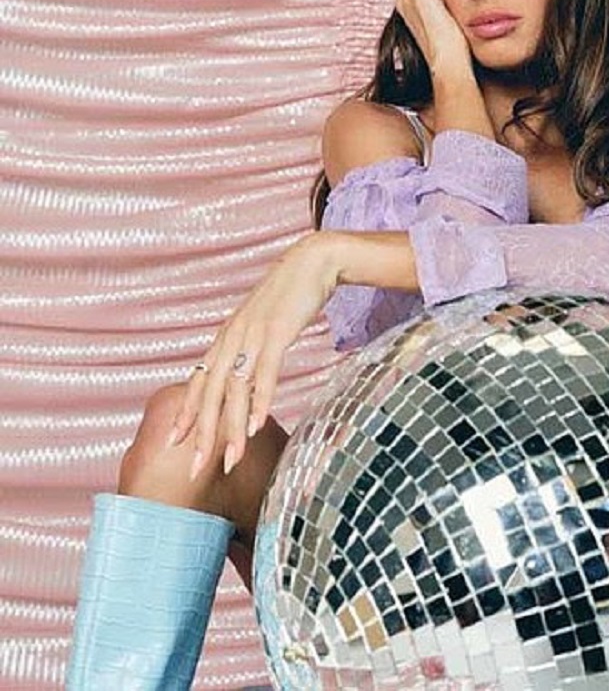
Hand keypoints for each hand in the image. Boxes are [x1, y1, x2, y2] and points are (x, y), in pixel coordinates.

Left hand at [170, 232, 339, 478]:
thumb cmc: (291, 295)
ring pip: (235, 390)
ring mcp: (252, 335)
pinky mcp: (276, 332)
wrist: (313, 261)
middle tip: (196, 467)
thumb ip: (251, 348)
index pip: (200, 382)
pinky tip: (256, 426)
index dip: (187, 413)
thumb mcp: (263, 324)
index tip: (175, 444)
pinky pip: (264, 373)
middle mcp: (232, 338)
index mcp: (227, 337)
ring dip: (232, 428)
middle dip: (203, 433)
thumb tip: (248, 374)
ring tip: (232, 459)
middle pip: (211, 393)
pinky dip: (259, 401)